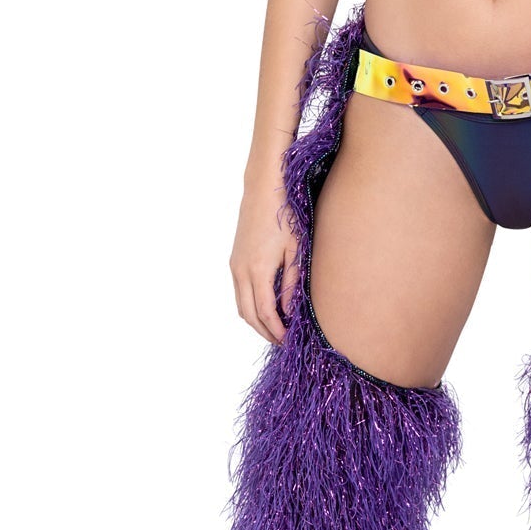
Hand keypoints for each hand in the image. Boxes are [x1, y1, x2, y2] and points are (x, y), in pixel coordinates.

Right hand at [230, 182, 303, 345]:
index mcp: (258, 270)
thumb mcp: (296, 249)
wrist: (263, 189)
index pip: (264, 312)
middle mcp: (241, 271)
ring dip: (256, 320)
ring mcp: (234, 265)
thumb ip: (292, 282)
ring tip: (276, 328)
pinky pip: (239, 292)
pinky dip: (250, 306)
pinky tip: (267, 307)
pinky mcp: (234, 260)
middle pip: (248, 314)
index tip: (289, 339)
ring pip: (240, 305)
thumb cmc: (285, 215)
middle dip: (265, 331)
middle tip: (283, 340)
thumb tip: (290, 310)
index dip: (276, 330)